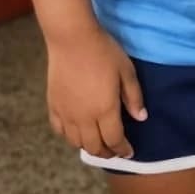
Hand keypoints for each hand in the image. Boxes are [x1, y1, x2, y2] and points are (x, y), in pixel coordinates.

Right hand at [45, 27, 146, 158]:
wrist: (73, 41)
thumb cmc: (104, 53)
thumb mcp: (126, 72)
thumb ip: (134, 97)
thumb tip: (141, 118)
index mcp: (104, 110)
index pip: (114, 139)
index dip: (122, 149)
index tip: (129, 152)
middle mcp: (83, 118)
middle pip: (93, 146)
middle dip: (106, 152)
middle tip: (114, 151)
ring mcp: (66, 114)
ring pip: (75, 142)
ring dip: (88, 147)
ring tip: (98, 144)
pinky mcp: (53, 107)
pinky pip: (60, 131)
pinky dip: (69, 137)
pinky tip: (76, 133)